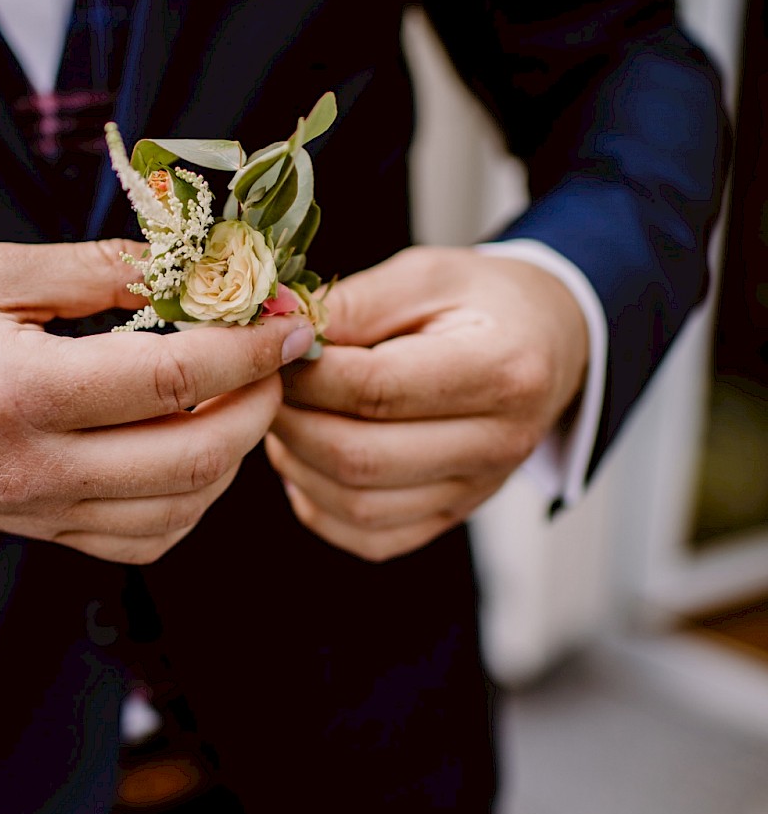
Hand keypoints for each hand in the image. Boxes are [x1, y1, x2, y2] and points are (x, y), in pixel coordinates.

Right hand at [0, 240, 314, 563]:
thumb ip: (97, 267)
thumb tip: (192, 263)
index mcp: (22, 390)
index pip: (172, 380)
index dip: (247, 350)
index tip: (288, 322)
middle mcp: (37, 467)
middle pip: (194, 457)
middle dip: (259, 405)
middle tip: (274, 359)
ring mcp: (41, 512)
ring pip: (180, 508)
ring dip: (234, 454)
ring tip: (239, 397)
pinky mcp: (43, 534)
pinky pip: (144, 538)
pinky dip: (191, 501)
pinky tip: (194, 451)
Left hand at [265, 246, 588, 560]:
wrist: (550, 343)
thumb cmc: (485, 301)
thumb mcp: (427, 274)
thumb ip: (356, 303)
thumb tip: (280, 331)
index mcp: (502, 370)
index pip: (378, 390)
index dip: (308, 375)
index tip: (272, 352)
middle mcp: (498, 443)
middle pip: (361, 458)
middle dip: (291, 422)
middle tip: (264, 387)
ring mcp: (477, 490)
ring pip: (357, 506)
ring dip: (298, 464)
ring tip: (282, 417)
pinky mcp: (454, 515)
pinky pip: (370, 538)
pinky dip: (320, 505)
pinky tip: (308, 460)